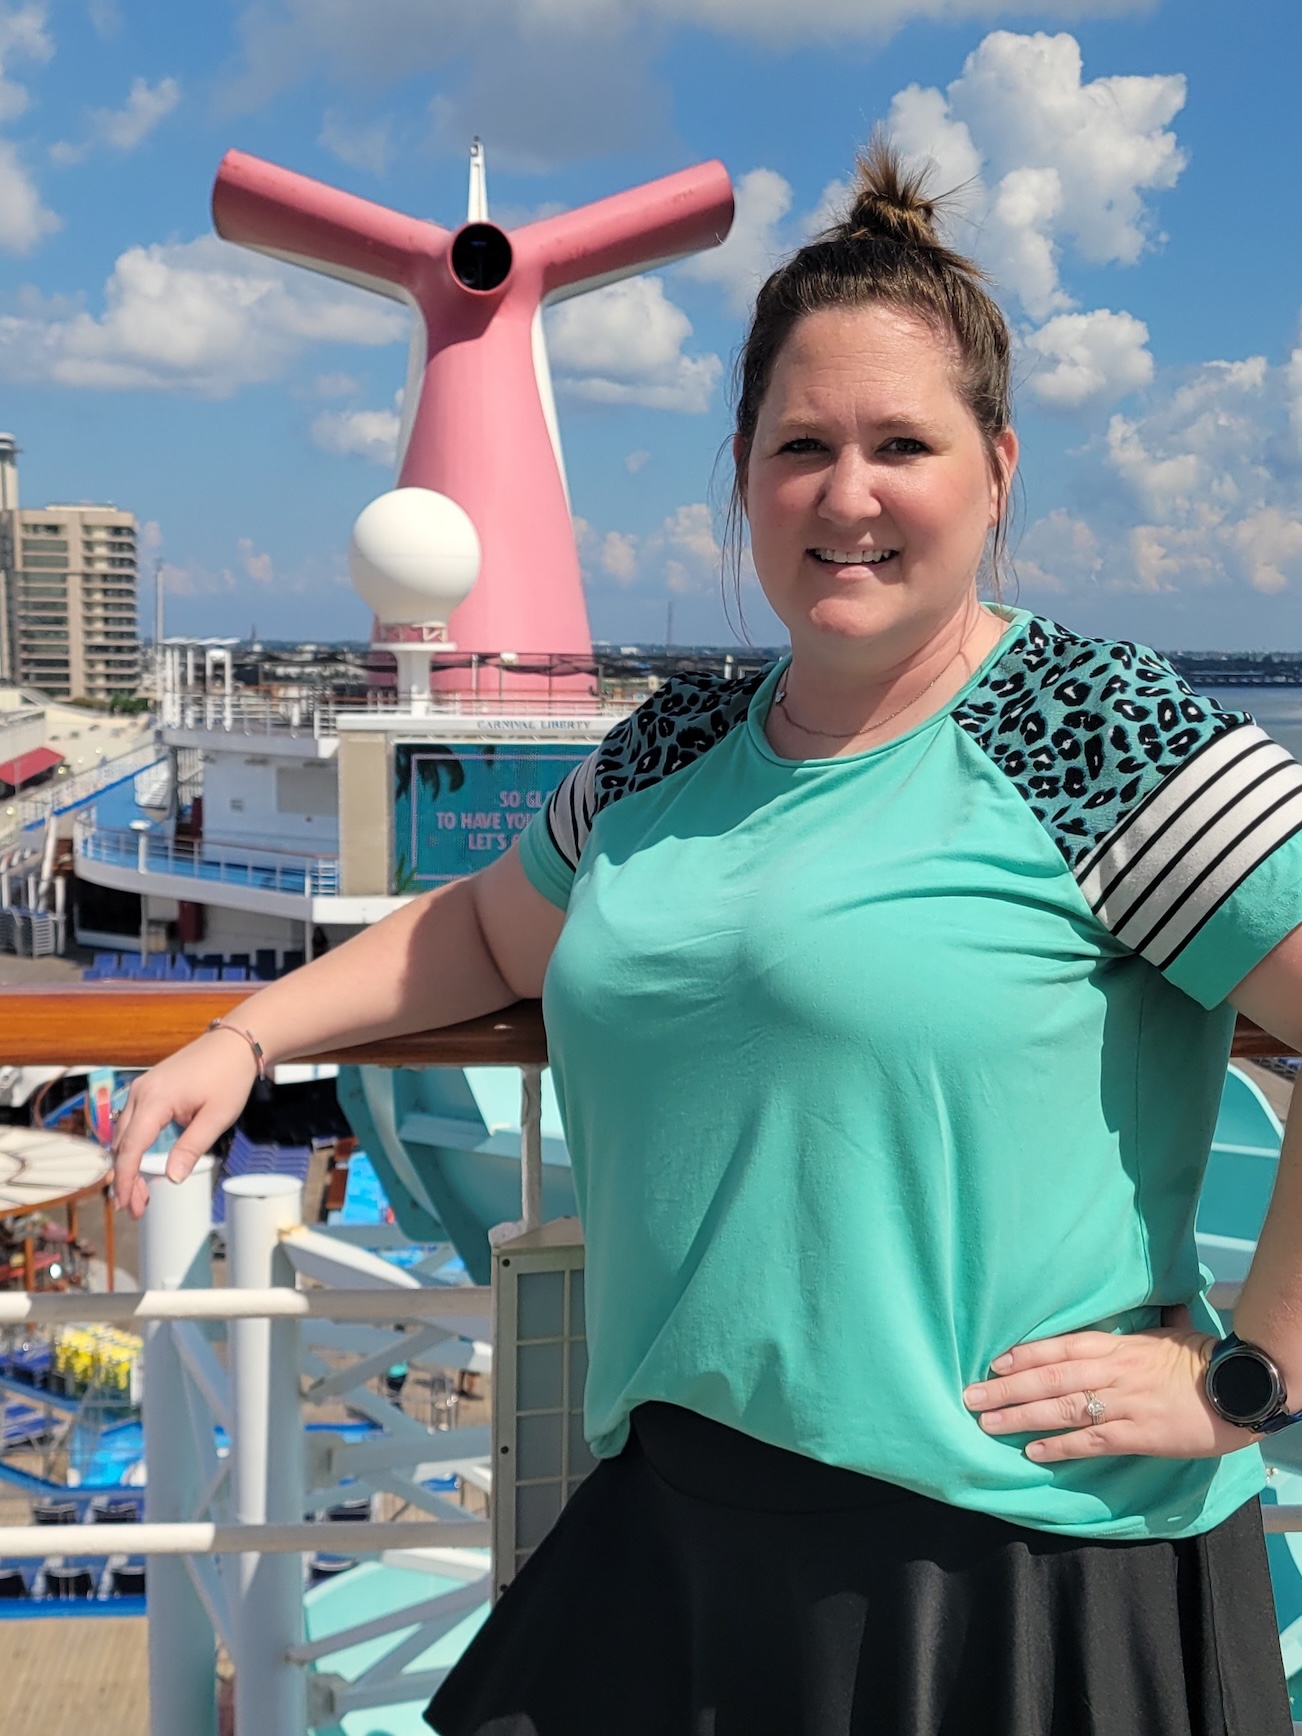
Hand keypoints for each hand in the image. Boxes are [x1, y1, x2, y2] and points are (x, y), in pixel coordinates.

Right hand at [111, 1029, 260, 1219]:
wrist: (235, 1043)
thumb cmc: (229, 1076)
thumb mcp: (217, 1117)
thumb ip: (191, 1147)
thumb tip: (171, 1177)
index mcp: (155, 1099)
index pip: (131, 1147)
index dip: (126, 1179)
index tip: (127, 1204)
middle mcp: (140, 1092)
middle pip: (122, 1144)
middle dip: (126, 1178)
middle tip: (137, 1208)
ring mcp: (142, 1088)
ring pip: (124, 1134)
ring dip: (128, 1164)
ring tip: (140, 1193)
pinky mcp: (148, 1088)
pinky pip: (133, 1122)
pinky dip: (134, 1146)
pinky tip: (143, 1164)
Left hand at [962, 1310, 1248, 1462]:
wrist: (1239, 1388)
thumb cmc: (1200, 1360)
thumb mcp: (1163, 1335)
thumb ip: (1137, 1329)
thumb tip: (1142, 1309)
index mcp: (1116, 1345)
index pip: (1060, 1346)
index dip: (1024, 1355)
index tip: (993, 1363)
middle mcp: (1113, 1370)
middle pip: (1050, 1377)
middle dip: (1007, 1388)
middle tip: (971, 1397)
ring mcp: (1124, 1403)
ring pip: (1062, 1408)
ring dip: (1021, 1416)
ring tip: (988, 1423)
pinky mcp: (1138, 1434)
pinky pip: (1091, 1440)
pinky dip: (1060, 1445)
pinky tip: (1032, 1451)